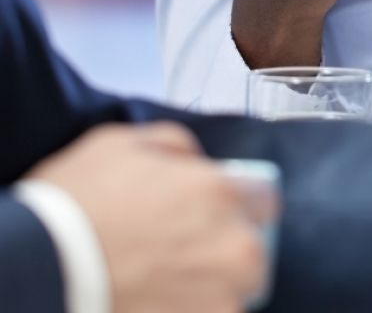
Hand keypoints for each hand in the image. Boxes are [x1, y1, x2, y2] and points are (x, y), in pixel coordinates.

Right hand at [24, 122, 273, 312]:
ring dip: (206, 291)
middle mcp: (234, 247)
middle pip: (253, 253)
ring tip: (161, 285)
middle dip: (225, 253)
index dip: (238, 205)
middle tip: (180, 257)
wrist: (38, 270)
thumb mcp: (122, 144)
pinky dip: (186, 311)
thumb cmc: (74, 207)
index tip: (214, 216)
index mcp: (221, 194)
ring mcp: (219, 299)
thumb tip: (194, 161)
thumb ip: (175, 146)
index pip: (264, 200)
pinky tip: (152, 303)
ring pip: (232, 296)